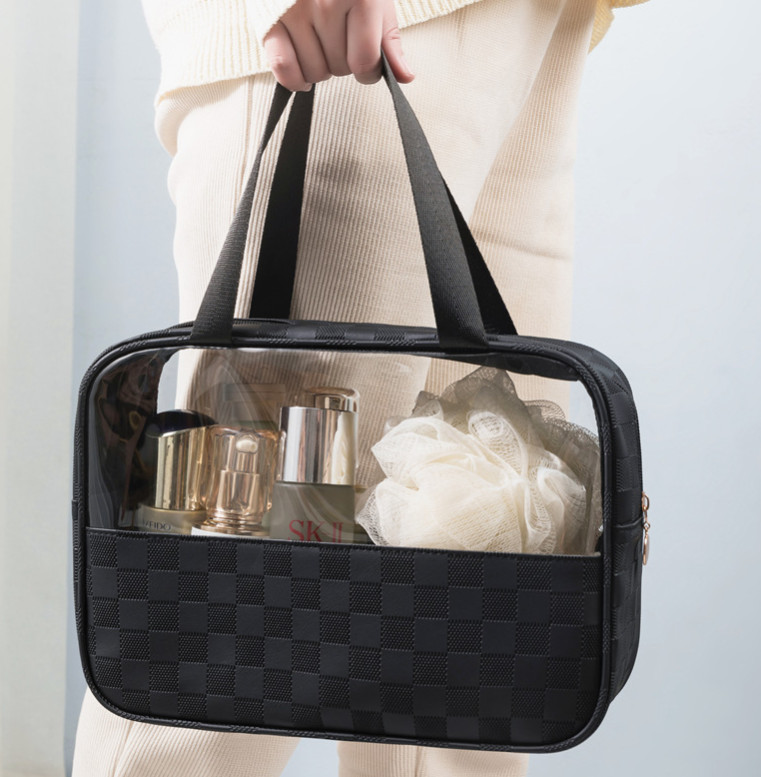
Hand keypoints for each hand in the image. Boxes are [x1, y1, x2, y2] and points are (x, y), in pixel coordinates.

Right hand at [263, 0, 414, 91]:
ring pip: (314, 72)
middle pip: (339, 69)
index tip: (366, 64)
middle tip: (339, 39)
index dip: (369, 72)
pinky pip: (284, 68)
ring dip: (319, 69)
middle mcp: (327, 1)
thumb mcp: (375, 0)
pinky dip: (294, 79)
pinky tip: (302, 75)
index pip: (365, 62)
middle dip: (343, 63)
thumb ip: (388, 39)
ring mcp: (296, 10)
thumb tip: (404, 76)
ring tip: (320, 43)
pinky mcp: (271, 19)